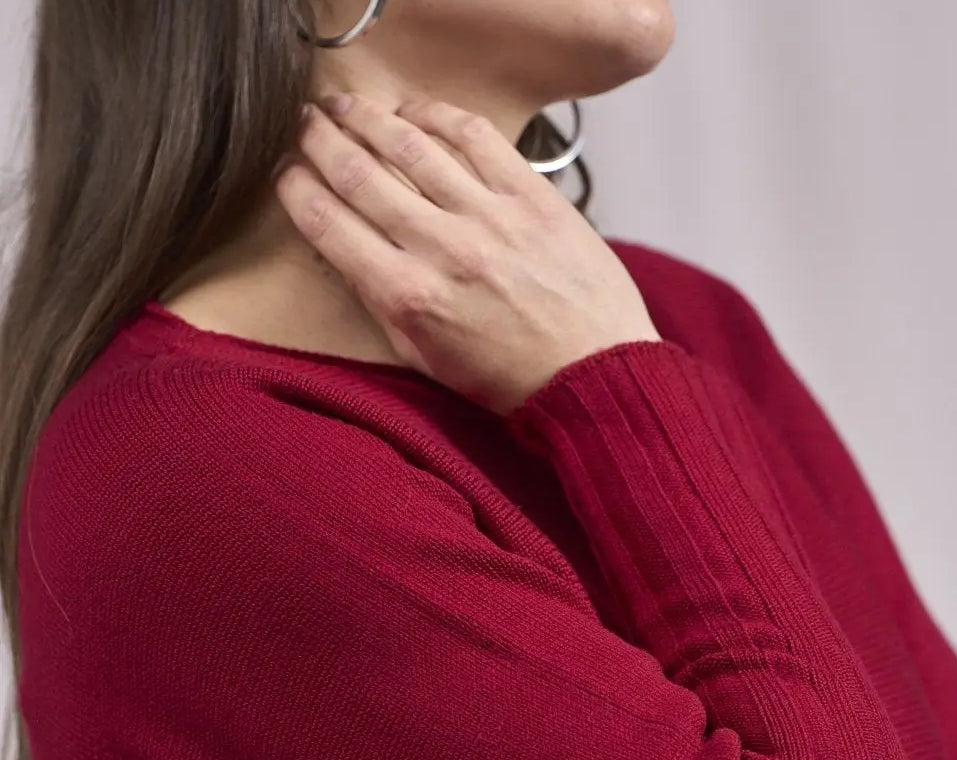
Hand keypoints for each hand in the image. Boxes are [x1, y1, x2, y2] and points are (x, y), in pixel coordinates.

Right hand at [273, 92, 662, 414]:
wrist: (593, 376)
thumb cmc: (511, 377)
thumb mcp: (426, 358)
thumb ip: (381, 305)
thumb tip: (343, 254)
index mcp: (407, 297)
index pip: (328, 224)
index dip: (295, 189)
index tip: (285, 175)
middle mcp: (441, 249)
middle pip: (358, 173)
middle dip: (319, 141)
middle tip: (303, 125)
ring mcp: (487, 216)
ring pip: (408, 143)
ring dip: (365, 116)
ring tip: (344, 106)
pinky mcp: (530, 195)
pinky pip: (472, 136)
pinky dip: (435, 115)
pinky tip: (413, 111)